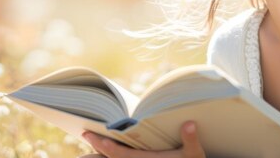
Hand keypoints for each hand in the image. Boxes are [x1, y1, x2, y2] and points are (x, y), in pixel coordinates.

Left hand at [81, 121, 205, 157]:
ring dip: (102, 152)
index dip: (105, 146)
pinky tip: (106, 147)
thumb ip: (191, 140)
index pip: (119, 155)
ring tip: (90, 139)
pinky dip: (112, 154)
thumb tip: (189, 124)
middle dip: (97, 148)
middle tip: (84, 134)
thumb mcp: (195, 154)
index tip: (92, 136)